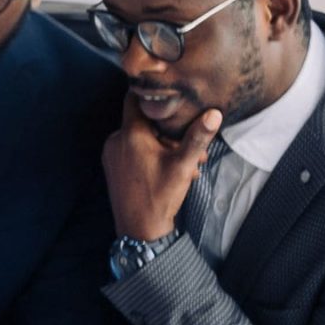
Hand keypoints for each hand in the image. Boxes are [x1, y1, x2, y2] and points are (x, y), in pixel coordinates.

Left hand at [102, 100, 224, 241]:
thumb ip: (197, 137)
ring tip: (187, 164)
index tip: (171, 100)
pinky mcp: (111, 165)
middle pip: (142, 121)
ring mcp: (111, 153)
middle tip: (192, 147)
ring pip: (139, 138)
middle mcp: (116, 140)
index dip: (153, 96)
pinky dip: (150, 155)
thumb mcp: (183, 165)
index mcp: (130, 134)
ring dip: (163, 146)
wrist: (139, 229)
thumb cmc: (160, 197)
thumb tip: (213, 114)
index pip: (134, 98)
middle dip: (168, 130)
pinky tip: (170, 170)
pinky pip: (131, 150)